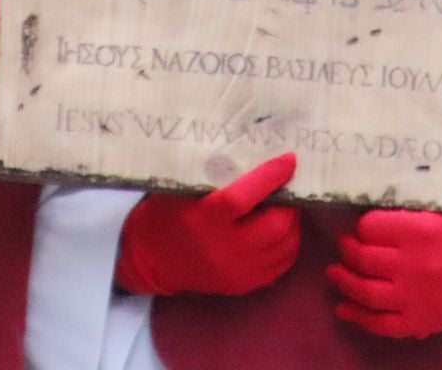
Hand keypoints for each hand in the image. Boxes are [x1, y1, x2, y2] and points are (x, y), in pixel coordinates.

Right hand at [115, 152, 300, 296]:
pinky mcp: (243, 285)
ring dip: (292, 224)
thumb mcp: (183, 189)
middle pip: (276, 226)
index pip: (244, 197)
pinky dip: (287, 244)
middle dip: (289, 204)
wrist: (150, 261)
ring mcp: (236, 271)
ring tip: (283, 209)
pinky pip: (281, 265)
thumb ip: (217, 176)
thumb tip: (258, 156)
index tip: (289, 160)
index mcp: (204, 219)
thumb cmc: (165, 214)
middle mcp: (223, 249)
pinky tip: (278, 231)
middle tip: (285, 189)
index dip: (271, 176)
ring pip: (285, 247)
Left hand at [327, 209, 441, 338]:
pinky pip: (381, 323)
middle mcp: (414, 263)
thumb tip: (371, 209)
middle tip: (343, 244)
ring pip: (364, 290)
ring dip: (343, 280)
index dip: (360, 225)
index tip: (358, 225)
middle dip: (346, 249)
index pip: (370, 226)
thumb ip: (410, 210)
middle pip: (362, 256)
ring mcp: (415, 296)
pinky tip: (344, 308)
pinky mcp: (420, 321)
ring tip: (334, 272)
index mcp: (421, 230)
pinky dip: (359, 316)